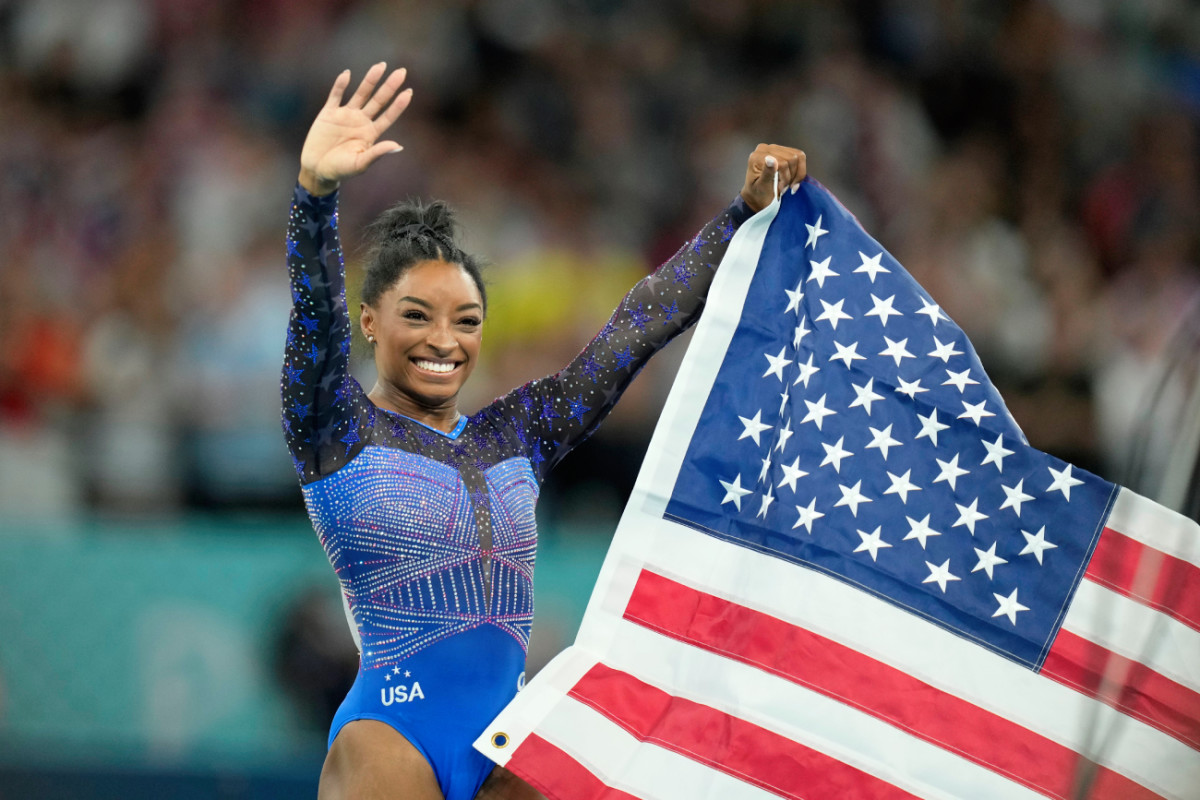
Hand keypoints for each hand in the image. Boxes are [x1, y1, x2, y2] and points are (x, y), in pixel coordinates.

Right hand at [298, 63, 412, 195]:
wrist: (317, 169)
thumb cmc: (342, 170)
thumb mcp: (361, 163)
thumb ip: (377, 153)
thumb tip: (398, 146)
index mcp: (371, 133)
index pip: (388, 116)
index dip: (398, 105)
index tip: (409, 92)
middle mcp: (361, 121)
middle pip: (378, 100)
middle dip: (389, 86)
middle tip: (402, 71)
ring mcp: (345, 115)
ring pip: (361, 94)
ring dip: (370, 80)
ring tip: (381, 66)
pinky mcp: (328, 113)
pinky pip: (336, 95)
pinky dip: (340, 85)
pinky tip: (347, 74)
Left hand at [740, 144, 805, 212]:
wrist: (757, 197)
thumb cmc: (758, 194)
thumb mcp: (761, 187)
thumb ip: (767, 173)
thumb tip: (771, 158)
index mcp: (757, 157)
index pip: (782, 163)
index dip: (786, 178)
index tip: (781, 189)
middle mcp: (765, 149)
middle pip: (792, 158)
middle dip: (791, 176)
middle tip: (784, 188)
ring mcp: (774, 148)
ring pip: (798, 157)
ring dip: (796, 174)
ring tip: (788, 184)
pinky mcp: (783, 151)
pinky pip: (800, 156)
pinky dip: (800, 170)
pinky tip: (793, 180)